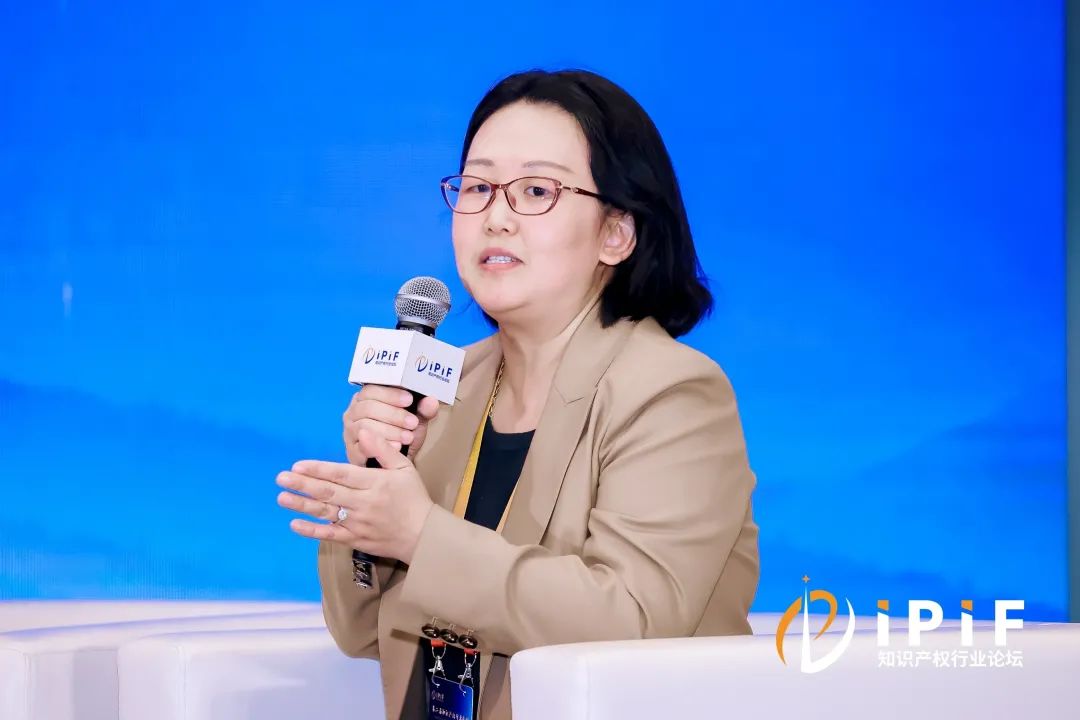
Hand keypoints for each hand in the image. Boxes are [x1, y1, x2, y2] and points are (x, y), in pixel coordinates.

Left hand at [277, 427, 434, 562]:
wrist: (423, 535)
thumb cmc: (413, 497)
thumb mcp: (404, 467)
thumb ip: (383, 449)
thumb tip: (364, 431)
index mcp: (374, 483)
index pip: (341, 474)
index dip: (318, 469)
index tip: (298, 465)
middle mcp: (363, 503)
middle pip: (328, 492)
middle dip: (303, 484)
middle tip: (281, 477)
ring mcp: (357, 523)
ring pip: (325, 512)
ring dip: (302, 505)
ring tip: (281, 497)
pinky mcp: (355, 539)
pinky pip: (330, 534)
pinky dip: (312, 531)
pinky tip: (294, 524)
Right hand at [343, 385, 440, 464]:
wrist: (396, 462)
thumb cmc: (403, 434)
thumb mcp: (417, 420)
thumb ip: (424, 410)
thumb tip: (431, 401)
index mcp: (367, 398)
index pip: (371, 389)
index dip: (390, 394)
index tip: (409, 400)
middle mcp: (354, 411)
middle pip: (368, 407)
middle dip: (394, 414)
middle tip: (413, 423)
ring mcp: (350, 430)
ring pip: (365, 426)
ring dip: (390, 431)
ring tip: (408, 437)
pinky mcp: (351, 450)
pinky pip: (362, 446)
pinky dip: (381, 446)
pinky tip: (397, 448)